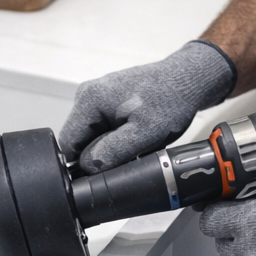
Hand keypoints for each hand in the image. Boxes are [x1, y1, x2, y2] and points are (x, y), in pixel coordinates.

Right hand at [58, 40, 234, 173]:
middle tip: (127, 158)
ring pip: (92, 138)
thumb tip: (87, 168)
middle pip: (79, 142)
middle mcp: (86, 96)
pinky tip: (135, 138)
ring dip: (110, 149)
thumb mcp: (143, 134)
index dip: (79, 166)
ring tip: (134, 146)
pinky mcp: (108, 102)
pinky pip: (104, 130)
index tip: (101, 175)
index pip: (67, 145)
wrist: (189, 80)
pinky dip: (117, 140)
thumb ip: (112, 152)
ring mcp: (97, 98)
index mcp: (88, 101)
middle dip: (99, 157)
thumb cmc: (170, 102)